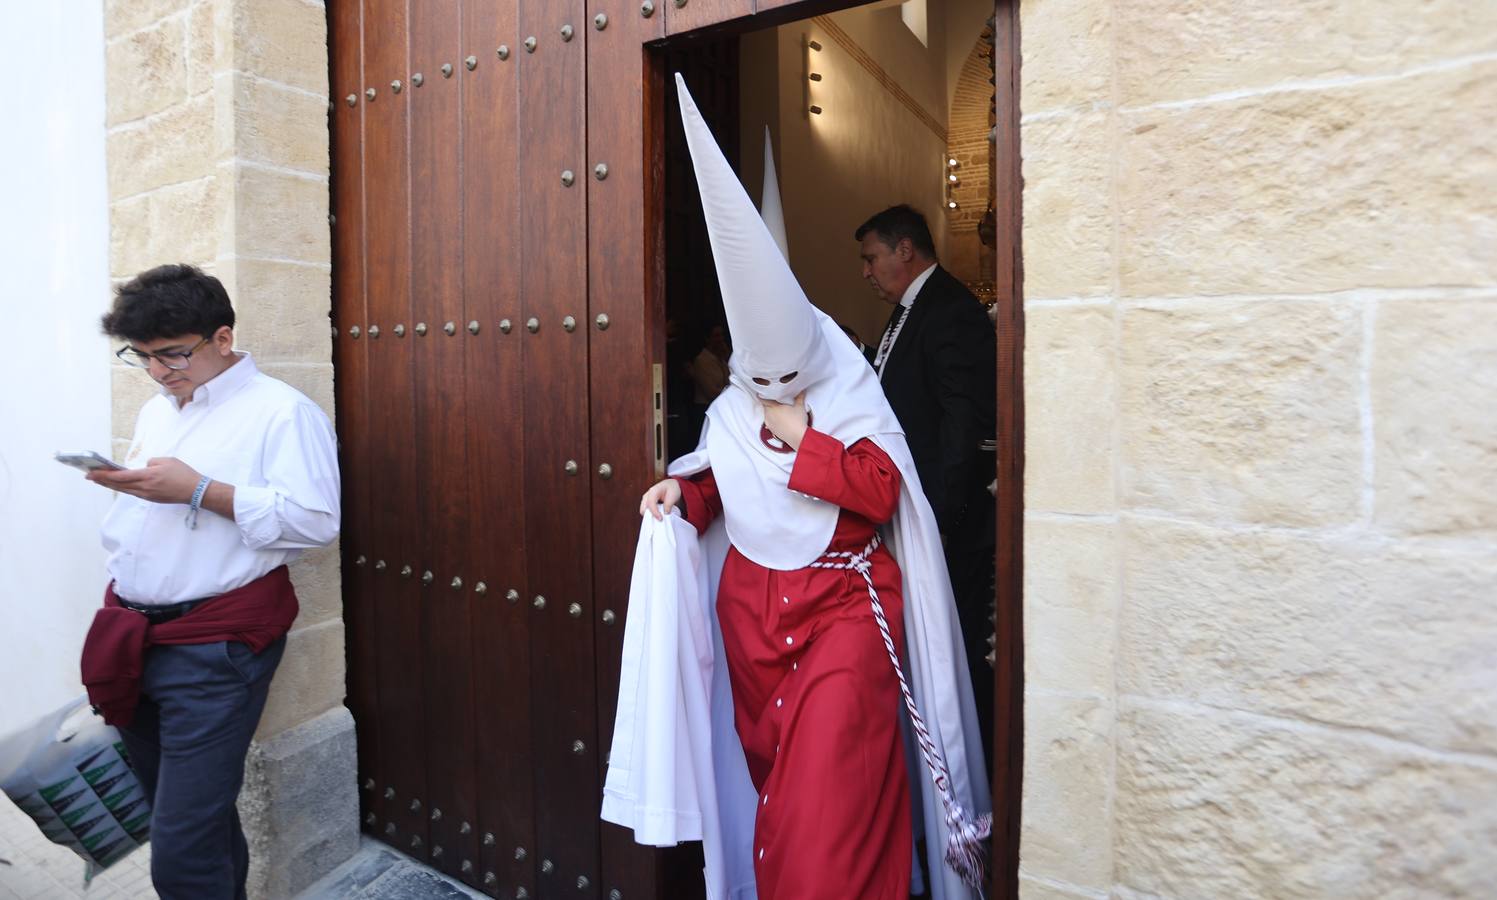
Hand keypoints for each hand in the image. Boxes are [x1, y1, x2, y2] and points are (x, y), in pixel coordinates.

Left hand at [87, 457, 203, 504]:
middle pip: (118, 485)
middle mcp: (144, 488)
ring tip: (100, 480)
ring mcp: (147, 495)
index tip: (91, 472)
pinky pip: (133, 493)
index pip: (120, 476)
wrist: (196, 491)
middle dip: (102, 480)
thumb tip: (144, 467)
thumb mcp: (167, 460)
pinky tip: (119, 485)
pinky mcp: (151, 498)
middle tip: (89, 476)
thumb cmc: (183, 474)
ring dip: (110, 485)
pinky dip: (123, 488)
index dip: (104, 475)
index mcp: (147, 476)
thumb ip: (151, 462)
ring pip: (124, 490)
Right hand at [639, 478, 682, 519]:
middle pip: (643, 508)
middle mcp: (647, 495)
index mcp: (653, 491)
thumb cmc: (672, 489)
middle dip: (650, 516)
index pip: (650, 503)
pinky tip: (658, 516)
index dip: (655, 512)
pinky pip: (646, 511)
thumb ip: (668, 504)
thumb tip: (665, 513)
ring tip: (660, 517)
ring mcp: (646, 499)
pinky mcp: (647, 503)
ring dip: (650, 515)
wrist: (671, 485)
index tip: (660, 519)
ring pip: (643, 510)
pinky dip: (651, 514)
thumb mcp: (673, 495)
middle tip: (660, 519)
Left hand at [760, 391, 808, 449]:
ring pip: (767, 414)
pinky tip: (781, 419)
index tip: (767, 392)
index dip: (764, 395)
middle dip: (770, 403)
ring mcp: (769, 423)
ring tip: (779, 410)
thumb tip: (801, 391)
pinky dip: (773, 420)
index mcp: (772, 407)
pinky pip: (770, 422)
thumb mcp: (800, 406)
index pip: (763, 399)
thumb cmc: (797, 421)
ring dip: (771, 412)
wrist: (798, 437)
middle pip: (765, 406)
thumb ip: (799, 397)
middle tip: (777, 400)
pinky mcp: (772, 430)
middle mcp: (768, 415)